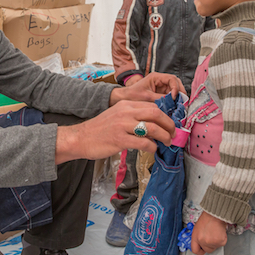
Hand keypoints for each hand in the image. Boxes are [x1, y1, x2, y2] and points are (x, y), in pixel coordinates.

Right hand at [55, 100, 175, 163]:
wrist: (81, 138)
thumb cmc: (100, 129)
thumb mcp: (117, 115)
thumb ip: (133, 115)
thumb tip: (153, 122)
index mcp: (126, 105)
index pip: (152, 105)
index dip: (165, 115)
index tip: (170, 123)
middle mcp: (125, 112)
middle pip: (156, 114)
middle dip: (168, 124)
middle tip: (173, 133)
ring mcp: (122, 126)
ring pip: (152, 128)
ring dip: (164, 136)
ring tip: (167, 142)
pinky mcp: (120, 140)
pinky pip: (143, 142)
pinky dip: (152, 147)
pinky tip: (152, 149)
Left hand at [110, 72, 184, 105]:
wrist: (124, 99)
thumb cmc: (132, 95)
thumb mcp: (146, 97)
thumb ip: (159, 98)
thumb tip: (172, 103)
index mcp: (156, 77)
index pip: (172, 79)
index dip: (175, 87)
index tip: (174, 97)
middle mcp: (160, 81)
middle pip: (176, 84)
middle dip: (180, 92)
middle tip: (182, 102)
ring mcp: (161, 88)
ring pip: (175, 91)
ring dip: (178, 98)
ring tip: (179, 106)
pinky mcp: (161, 94)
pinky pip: (170, 97)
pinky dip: (173, 102)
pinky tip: (174, 108)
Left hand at [190, 212, 226, 254]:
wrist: (215, 214)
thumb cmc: (206, 218)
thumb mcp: (197, 228)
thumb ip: (198, 237)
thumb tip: (202, 244)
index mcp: (195, 237)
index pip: (195, 250)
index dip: (200, 251)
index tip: (203, 250)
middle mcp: (203, 241)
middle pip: (207, 250)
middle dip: (210, 246)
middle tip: (212, 238)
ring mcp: (211, 242)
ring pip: (215, 247)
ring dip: (216, 241)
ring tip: (216, 232)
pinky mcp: (220, 242)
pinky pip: (222, 243)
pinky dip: (222, 239)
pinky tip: (220, 231)